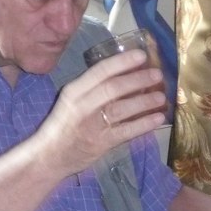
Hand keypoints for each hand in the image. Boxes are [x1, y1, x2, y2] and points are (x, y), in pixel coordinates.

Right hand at [36, 48, 165, 176]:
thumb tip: (125, 76)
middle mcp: (82, 105)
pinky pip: (126, 131)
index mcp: (73, 91)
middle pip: (113, 88)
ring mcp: (91, 125)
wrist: (49, 156)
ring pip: (121, 109)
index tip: (141, 55)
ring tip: (161, 97)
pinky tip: (158, 118)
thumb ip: (91, 90)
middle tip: (157, 74)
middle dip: (138, 80)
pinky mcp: (100, 143)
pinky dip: (144, 124)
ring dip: (144, 101)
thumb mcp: (70, 102)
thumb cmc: (62, 125)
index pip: (100, 71)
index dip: (122, 62)